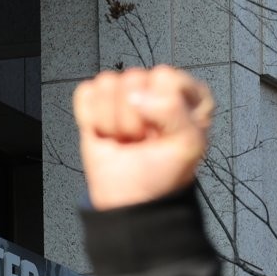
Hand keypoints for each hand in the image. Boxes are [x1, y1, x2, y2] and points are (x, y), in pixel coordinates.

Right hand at [74, 66, 214, 209]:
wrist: (131, 199)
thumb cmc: (163, 173)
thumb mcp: (189, 146)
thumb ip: (175, 111)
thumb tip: (136, 97)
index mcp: (186, 92)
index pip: (166, 77)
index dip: (161, 108)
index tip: (164, 132)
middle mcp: (155, 87)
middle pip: (133, 78)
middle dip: (134, 118)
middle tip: (142, 139)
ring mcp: (124, 93)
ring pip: (107, 83)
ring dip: (113, 122)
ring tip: (126, 138)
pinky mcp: (96, 102)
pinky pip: (86, 93)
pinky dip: (92, 119)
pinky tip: (106, 134)